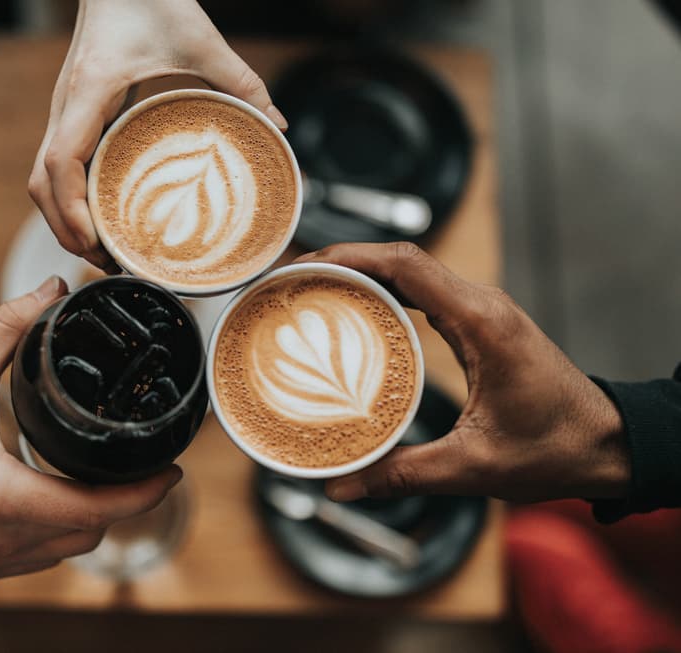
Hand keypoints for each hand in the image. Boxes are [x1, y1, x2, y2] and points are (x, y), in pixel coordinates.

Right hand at [0, 276, 181, 580]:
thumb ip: (9, 328)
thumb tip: (51, 291)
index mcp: (2, 497)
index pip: (98, 509)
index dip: (144, 493)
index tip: (173, 471)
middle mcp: (1, 540)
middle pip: (91, 531)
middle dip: (125, 501)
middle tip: (143, 463)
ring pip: (68, 548)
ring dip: (94, 517)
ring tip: (109, 476)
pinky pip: (40, 556)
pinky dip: (61, 529)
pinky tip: (60, 495)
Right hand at [29, 0, 286, 268]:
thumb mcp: (199, 38)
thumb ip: (241, 81)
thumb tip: (277, 125)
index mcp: (89, 92)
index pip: (60, 162)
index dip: (71, 210)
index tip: (96, 242)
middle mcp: (66, 106)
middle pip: (41, 185)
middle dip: (67, 230)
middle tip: (108, 263)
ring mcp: (65, 112)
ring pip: (41, 179)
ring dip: (64, 220)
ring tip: (103, 252)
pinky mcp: (74, 114)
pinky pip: (58, 166)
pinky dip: (70, 200)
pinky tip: (101, 218)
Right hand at [295, 243, 629, 503]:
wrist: (606, 445)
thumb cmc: (555, 448)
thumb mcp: (473, 466)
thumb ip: (403, 473)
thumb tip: (342, 486)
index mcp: (482, 322)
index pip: (407, 264)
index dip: (349, 257)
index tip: (305, 266)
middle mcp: (481, 305)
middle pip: (401, 259)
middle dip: (343, 261)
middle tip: (294, 282)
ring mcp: (481, 311)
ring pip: (412, 272)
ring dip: (363, 274)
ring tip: (313, 291)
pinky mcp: (479, 325)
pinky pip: (423, 293)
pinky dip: (385, 294)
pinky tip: (355, 314)